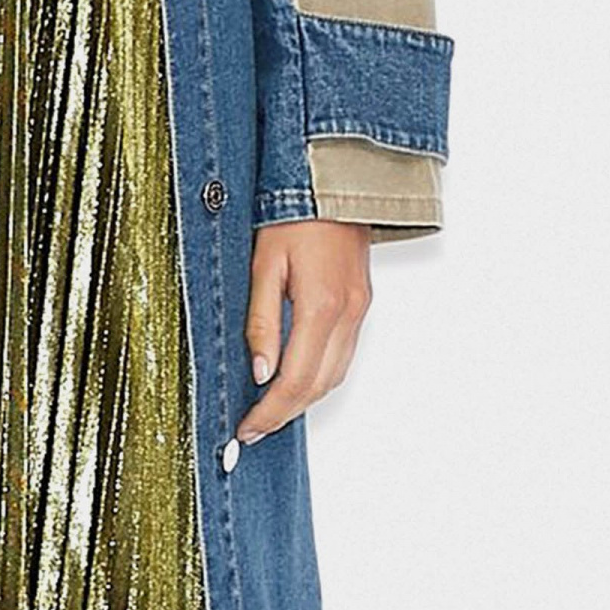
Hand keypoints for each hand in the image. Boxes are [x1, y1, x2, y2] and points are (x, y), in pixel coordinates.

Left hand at [236, 219, 371, 445]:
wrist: (334, 181)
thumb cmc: (294, 214)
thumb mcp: (264, 264)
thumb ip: (262, 321)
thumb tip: (260, 372)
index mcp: (321, 306)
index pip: (295, 380)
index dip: (270, 411)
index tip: (246, 428)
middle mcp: (348, 315)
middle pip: (318, 386)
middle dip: (285, 413)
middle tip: (254, 427)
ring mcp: (360, 310)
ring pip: (335, 375)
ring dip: (304, 398)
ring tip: (271, 409)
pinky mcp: (362, 303)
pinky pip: (344, 355)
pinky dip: (320, 375)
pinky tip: (298, 376)